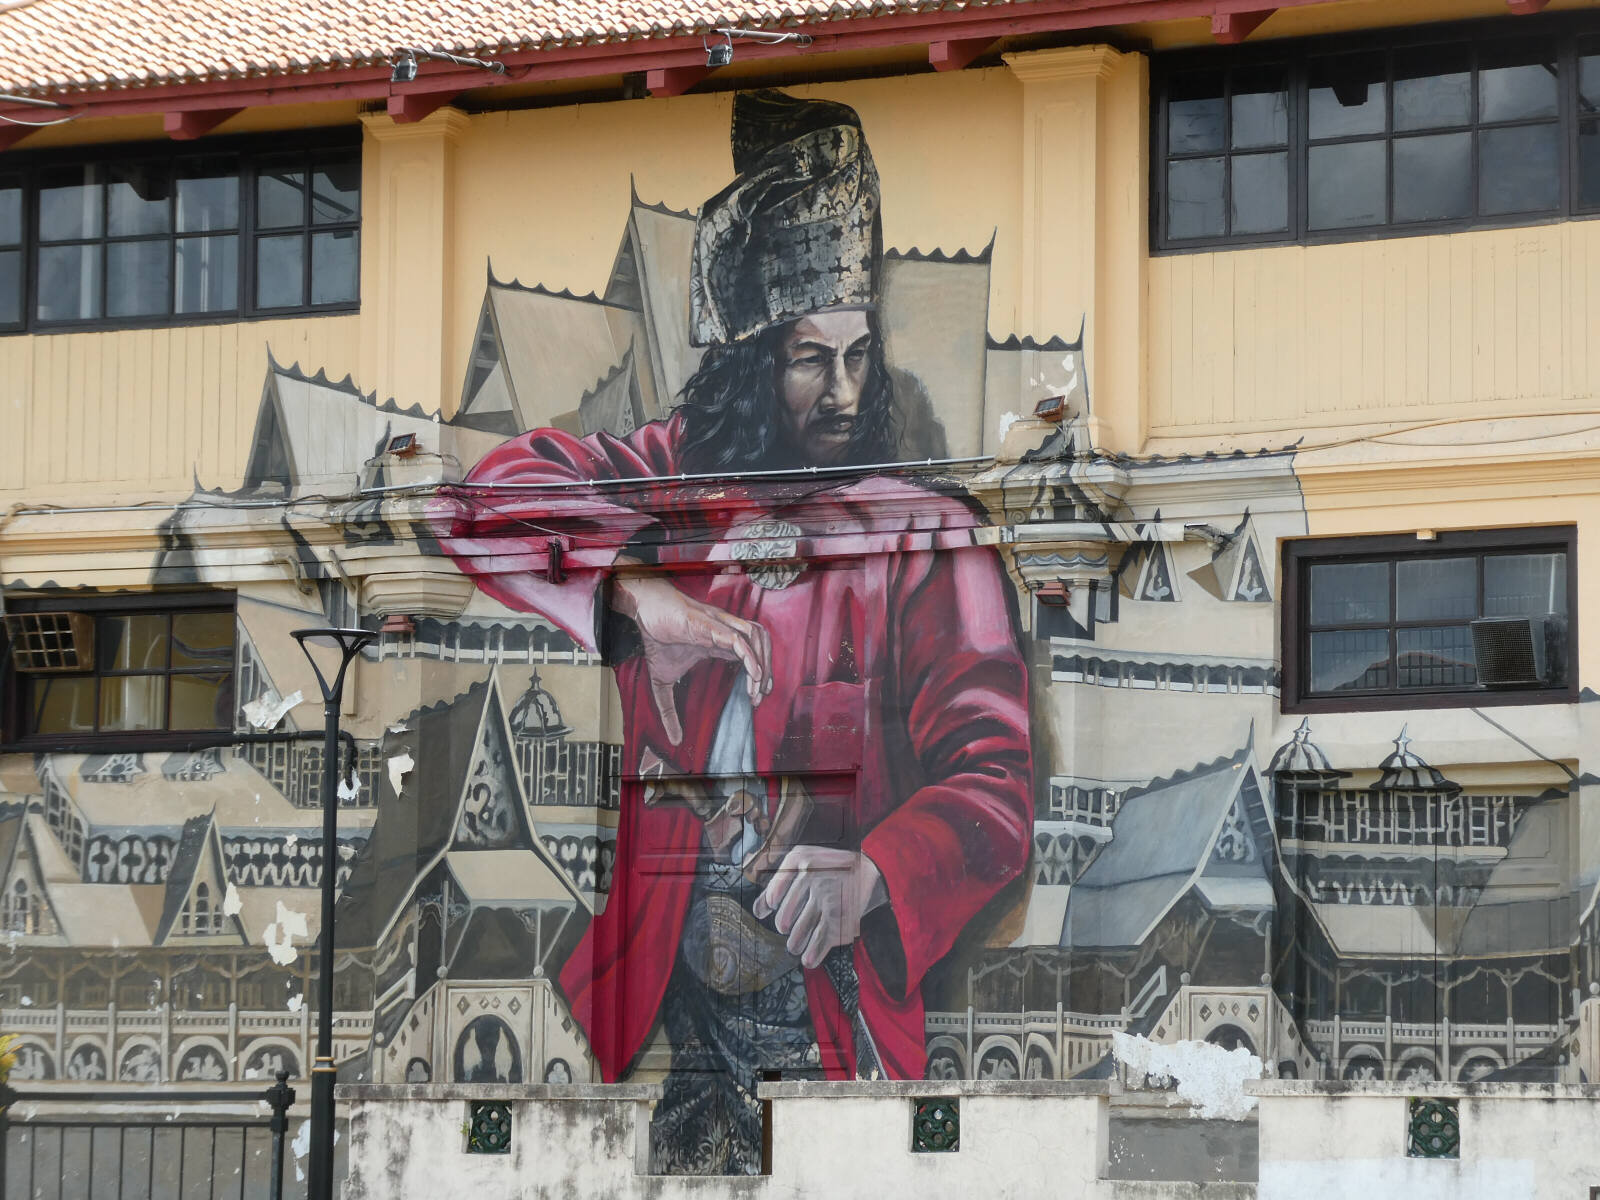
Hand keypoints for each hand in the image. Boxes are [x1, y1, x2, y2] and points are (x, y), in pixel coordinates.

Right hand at [612, 574, 771, 745]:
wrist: (645, 611)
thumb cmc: (656, 638)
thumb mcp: (662, 683)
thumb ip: (669, 711)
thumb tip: (675, 741)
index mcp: (718, 643)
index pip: (749, 656)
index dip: (756, 676)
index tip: (755, 698)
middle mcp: (725, 632)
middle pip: (760, 646)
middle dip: (765, 672)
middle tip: (758, 698)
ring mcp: (722, 626)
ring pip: (757, 639)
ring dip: (762, 664)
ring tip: (757, 689)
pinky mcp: (713, 624)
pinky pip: (741, 638)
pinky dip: (751, 656)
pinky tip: (753, 674)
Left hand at [752, 847, 883, 968]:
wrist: (869, 868)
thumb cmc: (829, 867)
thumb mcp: (804, 862)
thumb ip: (779, 882)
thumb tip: (758, 911)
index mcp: (802, 858)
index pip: (775, 888)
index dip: (770, 900)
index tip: (771, 907)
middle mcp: (813, 875)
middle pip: (786, 915)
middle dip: (784, 926)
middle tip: (786, 929)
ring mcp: (828, 895)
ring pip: (802, 930)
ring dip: (796, 943)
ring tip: (795, 947)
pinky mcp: (842, 913)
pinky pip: (822, 939)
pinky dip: (814, 953)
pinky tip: (810, 959)